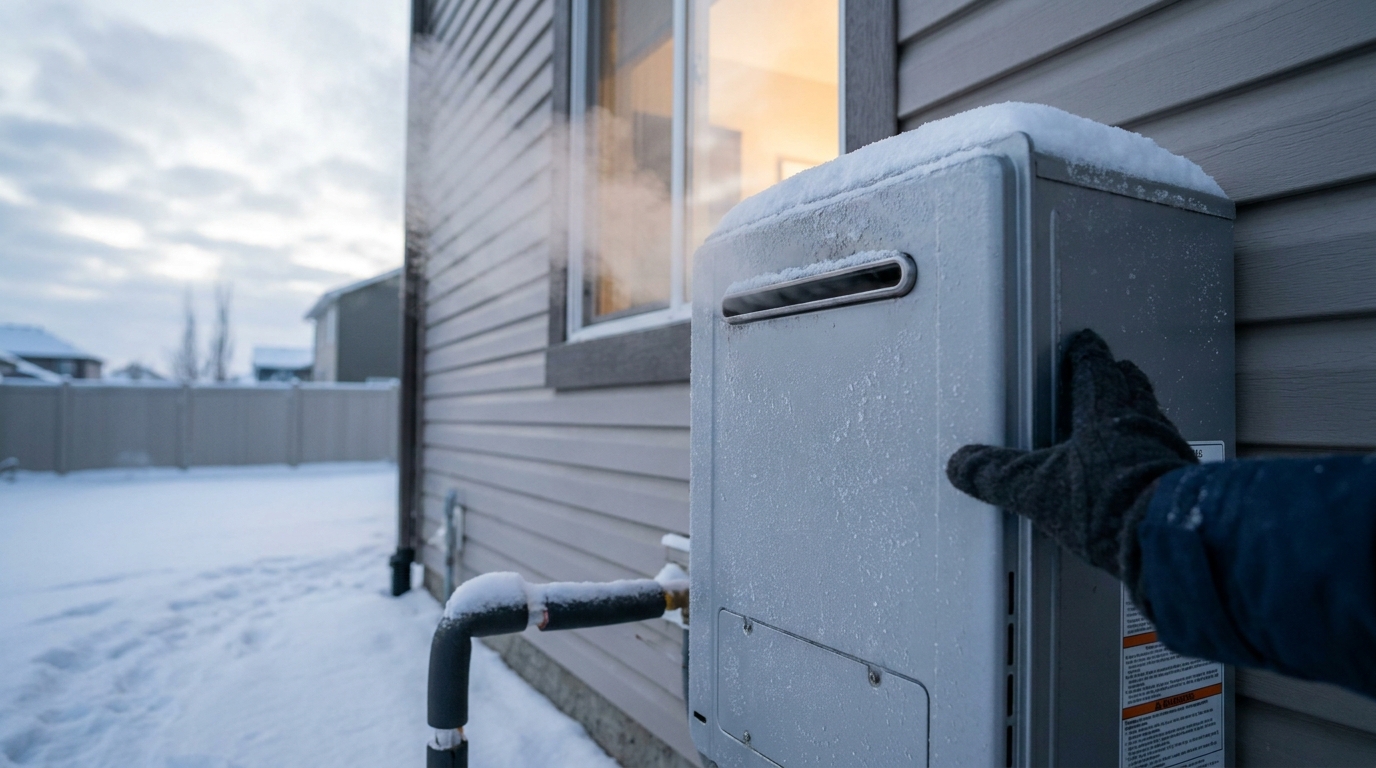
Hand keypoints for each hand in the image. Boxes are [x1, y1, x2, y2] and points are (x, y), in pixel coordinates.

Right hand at [945, 330, 1195, 584]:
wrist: (1166, 537)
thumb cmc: (1109, 503)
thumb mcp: (1037, 489)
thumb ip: (997, 475)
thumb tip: (964, 465)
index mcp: (1105, 412)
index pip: (1095, 369)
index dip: (1087, 354)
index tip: (1084, 344)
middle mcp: (1142, 424)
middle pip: (1132, 387)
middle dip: (1120, 377)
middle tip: (1112, 371)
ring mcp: (1167, 452)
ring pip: (1153, 418)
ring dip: (1141, 413)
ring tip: (1129, 419)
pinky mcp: (1180, 483)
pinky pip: (1166, 454)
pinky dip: (1154, 453)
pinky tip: (1145, 471)